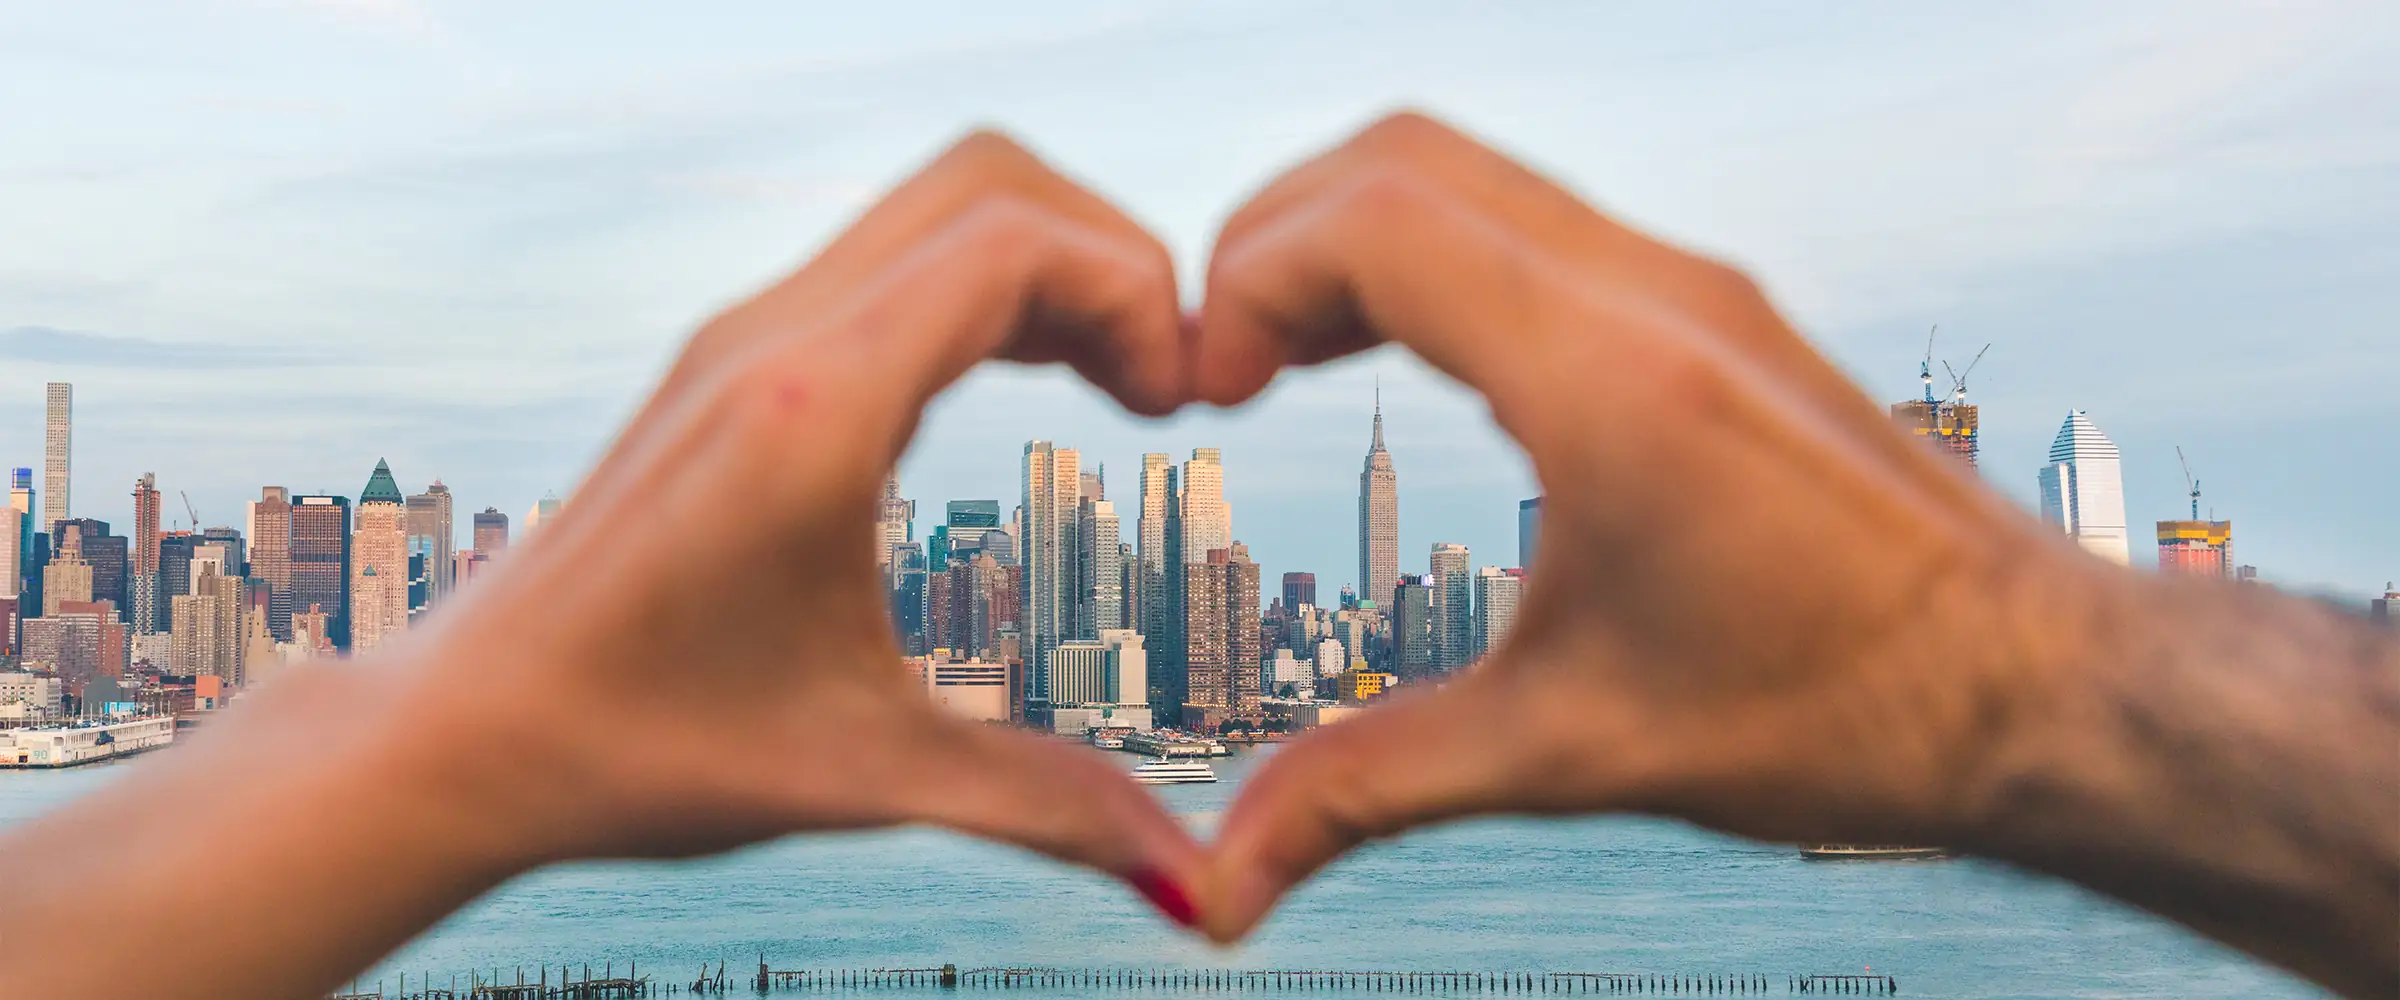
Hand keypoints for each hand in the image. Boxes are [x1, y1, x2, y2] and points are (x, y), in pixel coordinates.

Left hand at [403, 132, 1203, 914]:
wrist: (472, 729)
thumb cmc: (641, 749)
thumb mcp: (866, 777)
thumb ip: (1044, 810)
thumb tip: (1194, 886)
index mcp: (810, 412)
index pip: (1010, 244)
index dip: (1134, 290)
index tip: (1182, 403)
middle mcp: (774, 339)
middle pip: (985, 183)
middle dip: (1110, 255)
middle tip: (1163, 383)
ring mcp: (746, 335)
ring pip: (937, 208)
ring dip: (1050, 266)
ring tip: (1117, 384)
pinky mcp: (734, 358)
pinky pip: (892, 258)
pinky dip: (986, 287)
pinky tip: (1023, 384)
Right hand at [1192, 112, 2099, 939]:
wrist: (2025, 683)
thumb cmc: (1834, 711)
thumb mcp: (1570, 749)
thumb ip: (1368, 793)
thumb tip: (1226, 887)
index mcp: (1613, 377)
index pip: (1377, 224)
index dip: (1249, 281)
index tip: (1204, 388)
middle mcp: (1655, 294)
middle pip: (1405, 159)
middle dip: (1276, 238)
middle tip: (1219, 361)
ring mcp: (1693, 286)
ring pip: (1472, 174)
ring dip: (1354, 238)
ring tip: (1285, 355)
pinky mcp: (1713, 308)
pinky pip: (1533, 218)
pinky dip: (1433, 254)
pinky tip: (1407, 357)